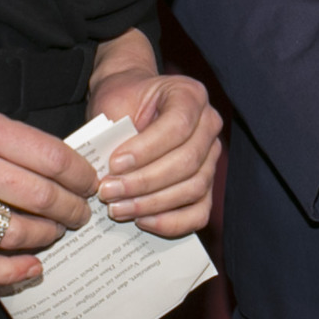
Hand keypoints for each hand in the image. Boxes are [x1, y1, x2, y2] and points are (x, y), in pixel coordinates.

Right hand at [0, 57, 94, 287]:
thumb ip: (8, 138)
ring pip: (13, 232)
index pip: (51, 159)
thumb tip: (58, 165)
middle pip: (40, 197)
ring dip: (45, 237)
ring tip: (54, 233)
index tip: (89, 183)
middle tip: (80, 213)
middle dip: (71, 210)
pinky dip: (9, 271)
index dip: (80, 176)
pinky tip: (31, 267)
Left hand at [88, 48, 222, 238]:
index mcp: (190, 95)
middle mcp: (208, 125)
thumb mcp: (114, 103)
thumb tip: (107, 175)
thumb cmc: (123, 101)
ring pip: (193, 189)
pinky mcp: (206, 184)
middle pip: (187, 162)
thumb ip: (115, 132)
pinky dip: (172, 222)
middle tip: (108, 192)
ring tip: (117, 208)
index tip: (114, 164)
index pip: (178, 126)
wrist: (132, 103)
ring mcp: (211, 157)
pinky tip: (141, 221)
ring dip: (153, 204)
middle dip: (144, 182)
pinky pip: (199, 212)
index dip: (146, 150)